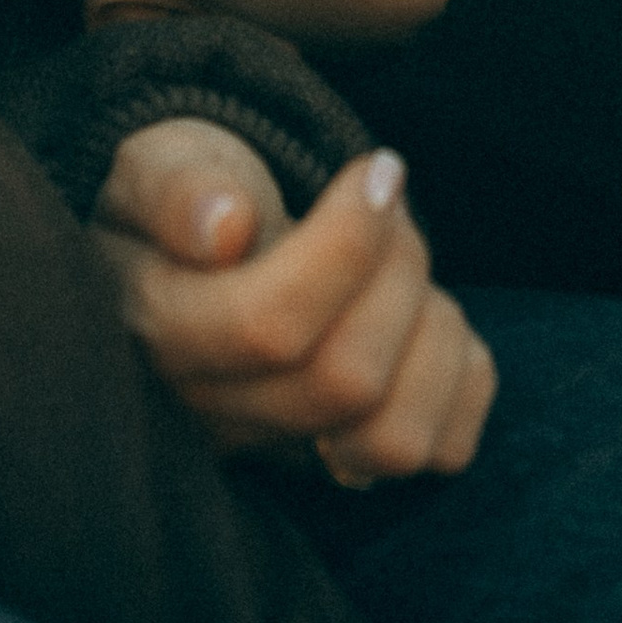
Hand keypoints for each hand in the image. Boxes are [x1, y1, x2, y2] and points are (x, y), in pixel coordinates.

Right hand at [87, 117, 496, 485]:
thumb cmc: (190, 194)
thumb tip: (224, 229)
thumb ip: (175, 189)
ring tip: (404, 256)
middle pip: (346, 381)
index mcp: (164, 338)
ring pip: (398, 438)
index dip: (347, 245)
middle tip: (387, 197)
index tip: (376, 169)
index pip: (268, 328)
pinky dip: (460, 369)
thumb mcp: (160, 164)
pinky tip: (421, 311)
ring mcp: (291, 448)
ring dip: (432, 324)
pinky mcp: (360, 458)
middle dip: (397, 267)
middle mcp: (221, 415)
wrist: (210, 238)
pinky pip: (447, 447)